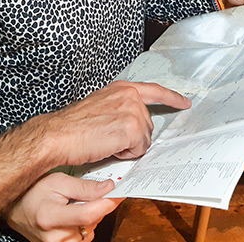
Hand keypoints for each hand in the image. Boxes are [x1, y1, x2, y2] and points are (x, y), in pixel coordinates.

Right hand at [6, 173, 123, 241]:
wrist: (16, 210)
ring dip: (91, 216)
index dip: (106, 203)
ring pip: (91, 230)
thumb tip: (108, 188)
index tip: (118, 193)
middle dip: (98, 206)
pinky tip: (74, 215)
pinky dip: (85, 225)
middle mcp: (55, 237)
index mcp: (50, 217)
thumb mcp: (57, 181)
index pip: (87, 214)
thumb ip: (83, 186)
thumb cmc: (33, 193)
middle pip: (92, 223)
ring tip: (74, 204)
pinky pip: (85, 237)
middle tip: (91, 192)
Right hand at [34, 81, 190, 164]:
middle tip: (107, 137)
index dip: (172, 98)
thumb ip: (121, 109)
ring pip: (144, 140)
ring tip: (105, 141)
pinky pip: (139, 150)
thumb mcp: (100, 106)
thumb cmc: (73, 126)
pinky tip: (108, 147)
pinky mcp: (133, 129)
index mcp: (122, 89)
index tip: (185, 102)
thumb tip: (134, 126)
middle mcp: (131, 96)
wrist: (58, 135)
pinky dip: (125, 154)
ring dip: (128, 147)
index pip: (155, 90)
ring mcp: (133, 111)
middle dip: (133, 138)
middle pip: (148, 126)